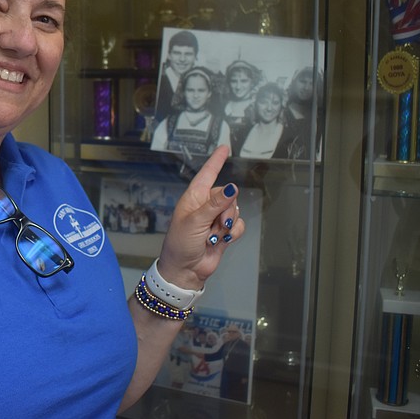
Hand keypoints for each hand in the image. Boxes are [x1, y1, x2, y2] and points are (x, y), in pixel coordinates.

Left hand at [157, 145, 243, 289]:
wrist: (185, 270)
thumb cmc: (180, 244)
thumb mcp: (195, 221)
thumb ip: (215, 204)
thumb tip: (231, 187)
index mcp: (193, 198)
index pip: (207, 174)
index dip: (216, 161)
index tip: (225, 148)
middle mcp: (205, 206)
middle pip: (227, 195)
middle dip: (227, 209)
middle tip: (217, 224)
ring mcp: (215, 219)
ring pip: (235, 210)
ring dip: (228, 224)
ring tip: (214, 236)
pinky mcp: (224, 232)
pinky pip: (239, 226)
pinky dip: (233, 233)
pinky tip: (222, 241)